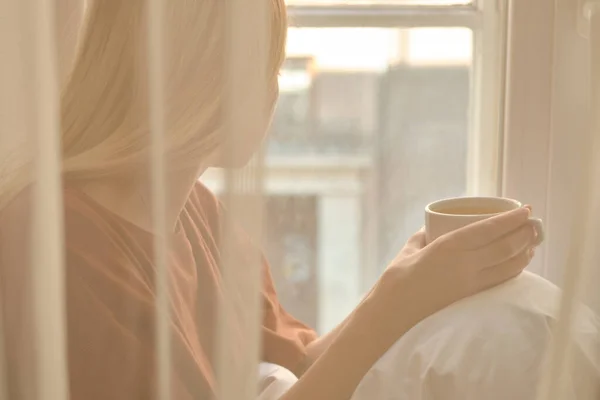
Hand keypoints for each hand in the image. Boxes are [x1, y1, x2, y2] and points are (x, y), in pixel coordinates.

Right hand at [381, 206, 537, 319]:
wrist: (393, 311)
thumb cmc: (397, 278)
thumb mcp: (410, 248)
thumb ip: (423, 236)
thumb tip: (431, 228)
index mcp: (448, 247)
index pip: (489, 229)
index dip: (512, 219)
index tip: (526, 210)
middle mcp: (464, 264)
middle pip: (505, 246)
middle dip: (525, 233)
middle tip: (534, 223)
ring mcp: (470, 282)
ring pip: (508, 265)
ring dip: (525, 252)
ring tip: (532, 242)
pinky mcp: (470, 297)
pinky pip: (500, 280)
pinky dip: (515, 269)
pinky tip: (519, 262)